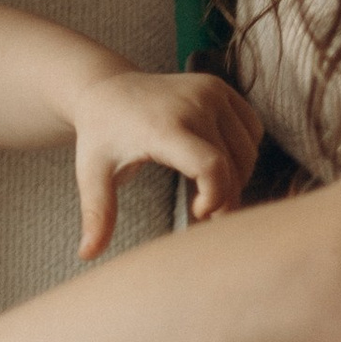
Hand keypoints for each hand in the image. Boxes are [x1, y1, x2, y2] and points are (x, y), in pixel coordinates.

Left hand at [69, 68, 263, 258]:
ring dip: (237, 178)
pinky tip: (219, 163)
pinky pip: (252, 129)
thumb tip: (88, 254)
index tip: (197, 213)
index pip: (210, 166)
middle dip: (226, 198)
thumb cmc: (101, 136)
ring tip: (208, 191)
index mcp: (162, 127)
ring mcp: (209, 91)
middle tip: (205, 214)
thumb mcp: (93, 175)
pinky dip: (244, 153)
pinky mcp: (220, 87)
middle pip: (233, 166)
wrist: (107, 89)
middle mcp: (192, 103)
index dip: (216, 198)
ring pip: (247, 151)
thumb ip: (97, 214)